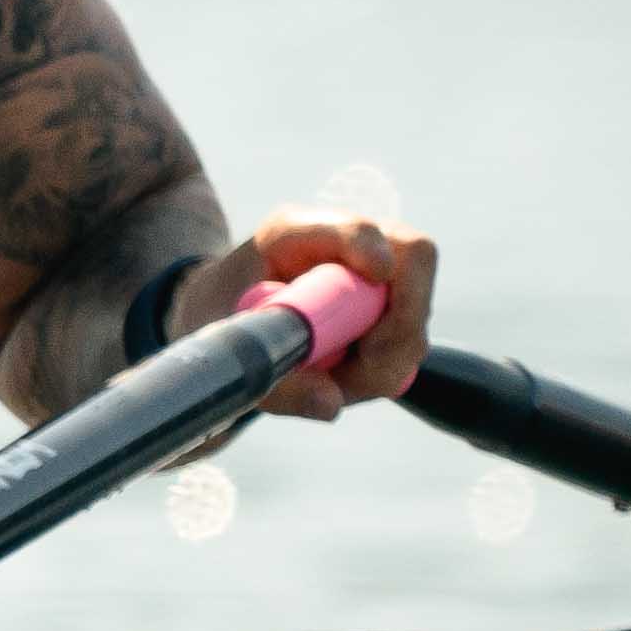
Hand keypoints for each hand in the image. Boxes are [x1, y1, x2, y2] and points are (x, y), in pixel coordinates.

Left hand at [186, 209, 434, 419]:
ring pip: (414, 318)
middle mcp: (343, 242)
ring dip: (381, 364)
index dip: (368, 246)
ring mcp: (374, 271)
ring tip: (324, 378)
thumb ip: (271, 374)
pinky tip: (337, 377)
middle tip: (358, 369)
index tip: (375, 274)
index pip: (350, 226)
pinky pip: (408, 347)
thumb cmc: (216, 316)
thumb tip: (331, 404)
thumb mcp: (224, 344)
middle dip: (397, 326)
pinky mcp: (389, 306)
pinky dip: (380, 372)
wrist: (218, 315)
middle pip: (412, 261)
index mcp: (290, 233)